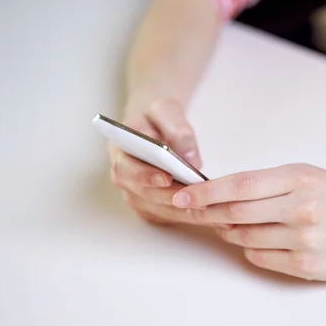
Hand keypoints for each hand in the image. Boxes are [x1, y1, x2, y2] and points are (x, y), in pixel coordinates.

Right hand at [109, 99, 202, 224]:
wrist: (156, 125)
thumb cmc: (158, 116)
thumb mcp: (166, 110)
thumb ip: (177, 128)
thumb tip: (190, 157)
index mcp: (119, 151)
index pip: (125, 168)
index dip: (144, 176)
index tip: (166, 177)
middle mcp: (123, 177)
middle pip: (142, 194)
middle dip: (169, 197)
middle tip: (195, 197)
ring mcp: (135, 194)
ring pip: (155, 209)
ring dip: (180, 210)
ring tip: (206, 205)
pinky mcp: (149, 206)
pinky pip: (166, 215)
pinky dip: (185, 215)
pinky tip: (205, 210)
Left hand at [170, 164, 325, 280]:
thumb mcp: (308, 176)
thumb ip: (268, 183)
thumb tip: (220, 193)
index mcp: (300, 178)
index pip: (241, 184)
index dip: (206, 190)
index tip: (182, 194)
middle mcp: (302, 208)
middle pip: (236, 213)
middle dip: (206, 212)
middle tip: (189, 210)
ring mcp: (305, 239)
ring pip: (244, 237)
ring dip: (229, 232)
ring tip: (233, 224)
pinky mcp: (306, 265)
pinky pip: (259, 257)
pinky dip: (250, 249)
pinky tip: (260, 239)